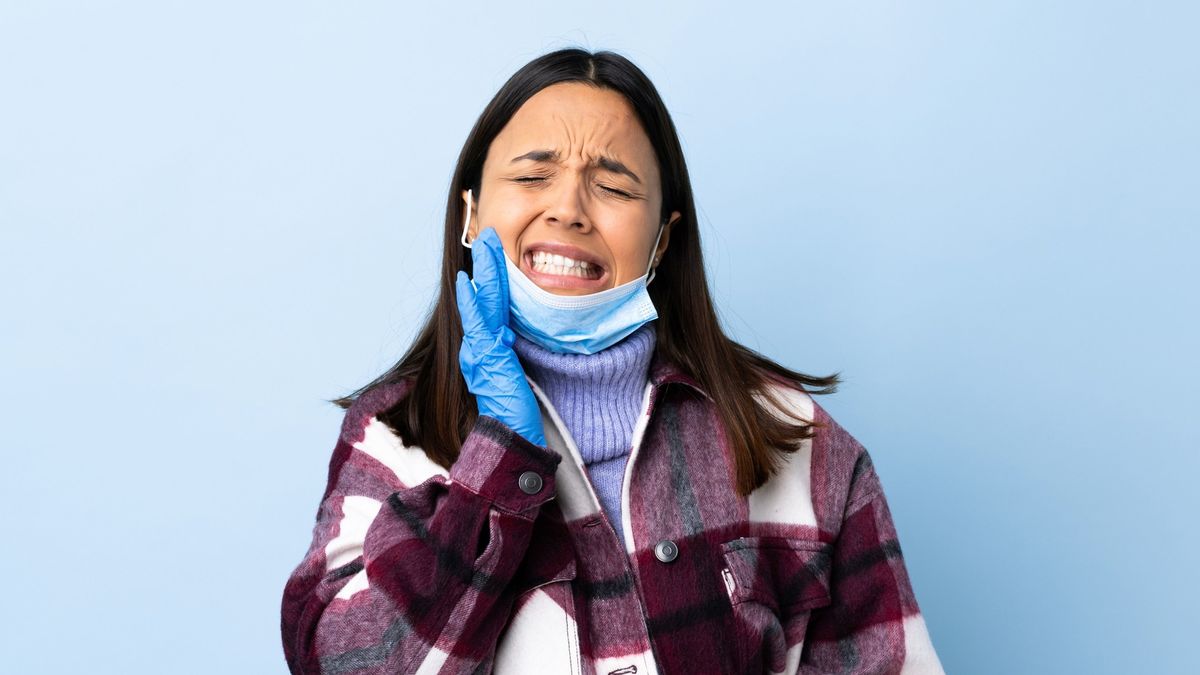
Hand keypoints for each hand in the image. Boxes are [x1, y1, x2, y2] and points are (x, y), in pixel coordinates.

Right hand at [455, 227, 546, 446]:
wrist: (512, 435)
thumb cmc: (515, 410)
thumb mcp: (514, 370)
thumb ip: (507, 348)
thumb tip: (509, 331)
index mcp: (488, 344)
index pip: (492, 302)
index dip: (493, 275)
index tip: (495, 250)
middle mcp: (479, 344)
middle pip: (485, 295)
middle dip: (488, 263)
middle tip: (490, 234)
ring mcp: (480, 350)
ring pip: (482, 302)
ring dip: (483, 271)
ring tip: (485, 245)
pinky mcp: (486, 358)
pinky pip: (477, 325)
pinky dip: (472, 303)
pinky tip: (468, 284)